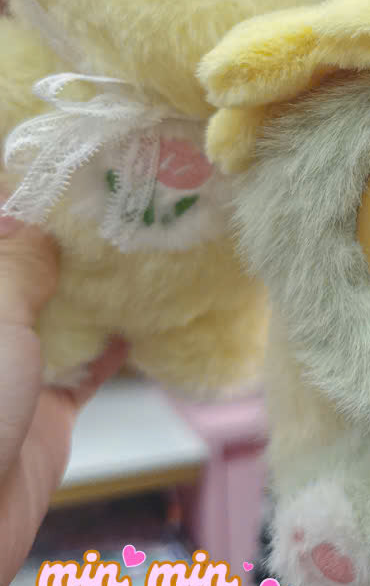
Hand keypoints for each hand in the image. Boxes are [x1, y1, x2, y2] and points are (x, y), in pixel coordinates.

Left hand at [0, 210, 127, 585]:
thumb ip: (16, 266)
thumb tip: (28, 212)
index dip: (23, 205)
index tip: (68, 176)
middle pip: (23, 275)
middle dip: (65, 245)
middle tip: (119, 206)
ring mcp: (10, 372)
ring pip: (55, 317)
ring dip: (93, 291)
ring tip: (139, 250)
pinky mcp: (43, 409)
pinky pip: (82, 368)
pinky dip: (110, 348)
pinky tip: (141, 321)